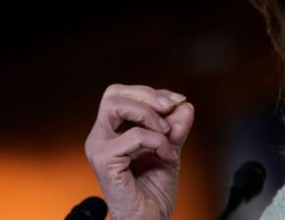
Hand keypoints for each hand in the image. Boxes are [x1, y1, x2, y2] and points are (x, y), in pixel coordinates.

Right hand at [85, 84, 194, 219]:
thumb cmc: (153, 192)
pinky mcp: (104, 160)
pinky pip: (133, 135)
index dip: (151, 93)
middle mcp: (101, 136)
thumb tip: (185, 106)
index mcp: (112, 131)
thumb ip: (175, 129)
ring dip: (148, 114)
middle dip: (147, 96)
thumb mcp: (170, 151)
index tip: (178, 101)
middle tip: (170, 109)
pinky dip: (155, 140)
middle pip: (113, 93)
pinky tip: (165, 155)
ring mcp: (99, 147)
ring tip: (166, 133)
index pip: (123, 95)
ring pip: (115, 106)